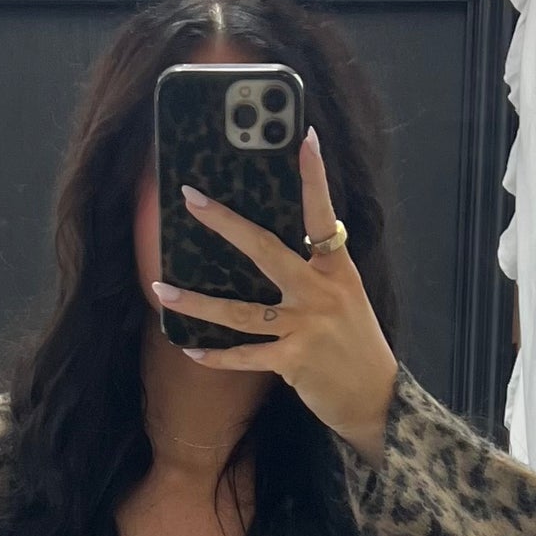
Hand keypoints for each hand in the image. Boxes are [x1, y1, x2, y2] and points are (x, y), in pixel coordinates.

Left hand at [151, 127, 398, 463]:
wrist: (374, 396)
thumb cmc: (355, 343)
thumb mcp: (346, 297)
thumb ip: (316, 272)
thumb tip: (271, 249)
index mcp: (336, 270)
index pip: (322, 214)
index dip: (314, 177)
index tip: (304, 138)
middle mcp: (319, 292)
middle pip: (265, 250)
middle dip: (225, 223)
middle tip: (192, 199)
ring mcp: (305, 327)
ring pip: (240, 311)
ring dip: (196, 303)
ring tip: (161, 289)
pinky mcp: (293, 361)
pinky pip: (245, 356)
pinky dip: (216, 357)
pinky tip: (191, 350)